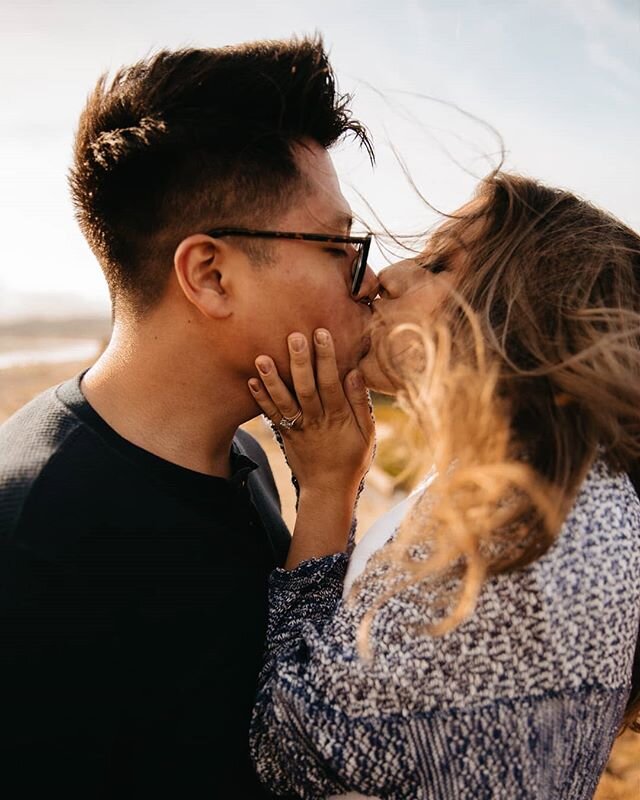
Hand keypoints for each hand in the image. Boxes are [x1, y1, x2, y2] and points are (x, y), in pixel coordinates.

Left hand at [249, 329, 374, 498]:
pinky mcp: (285, 434)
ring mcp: (298, 428)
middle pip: (306, 388)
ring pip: (284, 402)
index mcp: (338, 417)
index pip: (331, 383)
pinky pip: (271, 416)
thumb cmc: (352, 458)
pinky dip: (261, 399)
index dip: (326, 358)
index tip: (322, 334)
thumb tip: (355, 372)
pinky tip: (251, 381)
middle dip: (299, 362)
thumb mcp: (367, 433)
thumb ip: (360, 403)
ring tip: (262, 358)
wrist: (327, 489)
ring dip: (272, 380)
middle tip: (293, 336)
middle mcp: (316, 420)